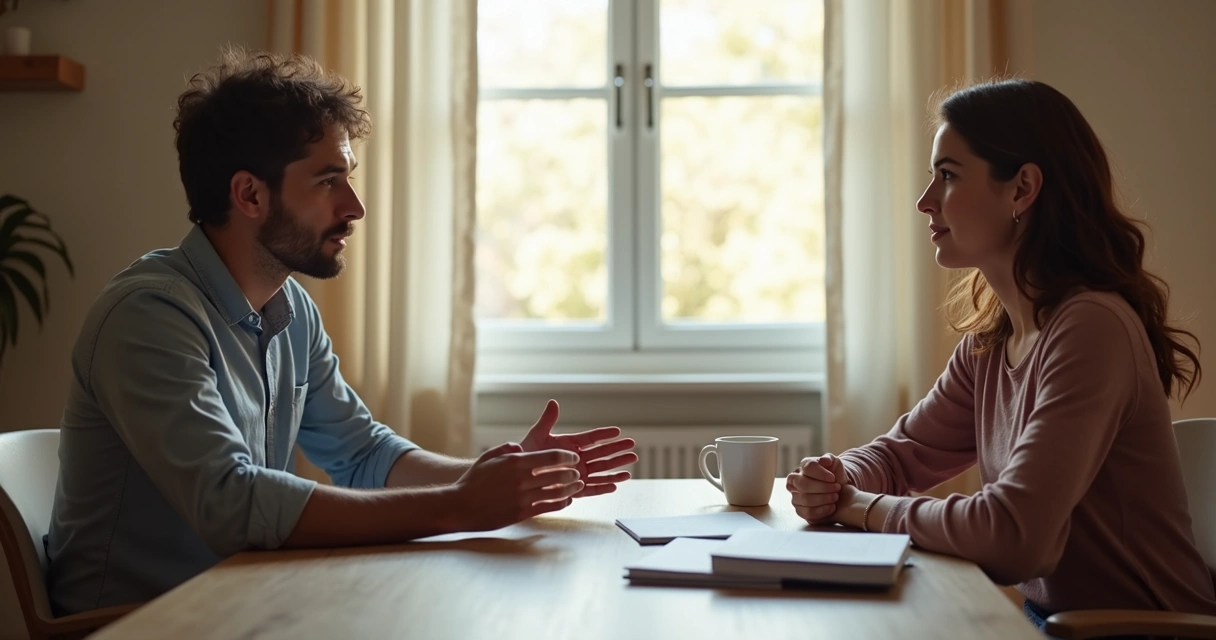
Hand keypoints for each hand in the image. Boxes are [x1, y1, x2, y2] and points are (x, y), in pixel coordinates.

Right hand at [452, 442, 584, 530]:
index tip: (573, 457)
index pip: (552, 457)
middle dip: (572, 473)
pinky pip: (549, 507)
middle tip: (578, 472)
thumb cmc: (473, 481)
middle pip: (559, 475)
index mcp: (515, 462)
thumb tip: (521, 448)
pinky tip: (567, 500)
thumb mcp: (488, 457)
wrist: (460, 506)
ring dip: (571, 489)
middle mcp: (522, 479)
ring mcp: (523, 497)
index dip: (567, 457)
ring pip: (557, 492)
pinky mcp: (522, 513)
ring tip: (578, 486)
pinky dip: (561, 503)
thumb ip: (507, 448)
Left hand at [520, 399, 637, 498]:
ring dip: (616, 468)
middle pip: (601, 454)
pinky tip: (616, 485)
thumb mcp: (537, 435)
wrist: (516, 474)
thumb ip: (548, 420)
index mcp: (570, 444)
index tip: (618, 431)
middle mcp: (576, 459)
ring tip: (631, 465)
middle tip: (632, 446)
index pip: (591, 438)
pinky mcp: (572, 489)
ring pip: (600, 471)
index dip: (604, 435)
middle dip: (617, 451)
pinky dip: (602, 487)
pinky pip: (590, 489)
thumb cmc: (525, 453)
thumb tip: (553, 402)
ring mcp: (576, 474)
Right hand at [787, 453, 848, 523]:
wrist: (838, 492)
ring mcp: (795, 496)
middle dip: (822, 487)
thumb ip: (829, 459)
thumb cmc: (834, 475)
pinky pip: (807, 513)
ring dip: (824, 499)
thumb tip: (824, 461)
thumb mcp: (834, 463)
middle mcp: (794, 481)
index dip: (821, 473)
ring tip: (835, 497)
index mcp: (803, 467)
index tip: (833, 478)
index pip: (807, 468)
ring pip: (805, 499)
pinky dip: (822, 511)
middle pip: (803, 484)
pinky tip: (832, 507)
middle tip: (836, 488)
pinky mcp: (800, 511)